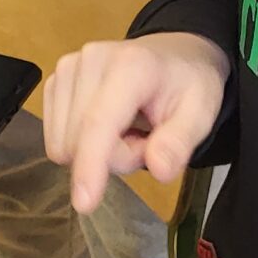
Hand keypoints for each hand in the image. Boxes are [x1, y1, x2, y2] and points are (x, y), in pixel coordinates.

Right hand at [43, 32, 231, 214]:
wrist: (174, 54)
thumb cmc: (188, 84)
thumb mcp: (201, 112)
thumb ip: (180, 142)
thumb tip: (160, 169)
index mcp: (131, 65)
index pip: (99, 122)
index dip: (90, 164)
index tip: (84, 203)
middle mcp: (90, 60)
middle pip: (82, 141)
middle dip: (115, 157)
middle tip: (146, 140)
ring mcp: (67, 68)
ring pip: (65, 144)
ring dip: (99, 152)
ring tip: (130, 129)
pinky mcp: (55, 81)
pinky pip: (57, 137)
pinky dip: (84, 142)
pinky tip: (110, 124)